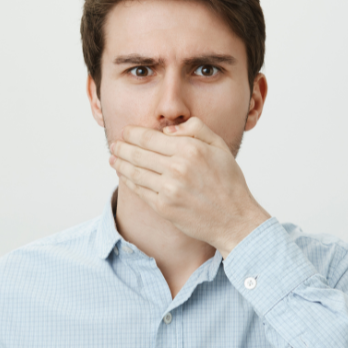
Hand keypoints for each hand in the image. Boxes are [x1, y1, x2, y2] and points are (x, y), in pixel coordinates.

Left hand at [109, 117, 270, 257]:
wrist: (234, 219)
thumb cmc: (229, 182)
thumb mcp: (220, 147)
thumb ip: (196, 129)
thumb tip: (167, 131)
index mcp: (189, 149)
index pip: (149, 137)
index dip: (132, 133)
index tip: (126, 131)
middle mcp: (177, 168)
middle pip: (137, 153)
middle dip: (121, 147)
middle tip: (114, 144)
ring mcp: (168, 189)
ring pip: (134, 172)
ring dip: (119, 163)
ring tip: (113, 158)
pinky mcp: (163, 207)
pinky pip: (139, 190)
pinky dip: (128, 180)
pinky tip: (124, 175)